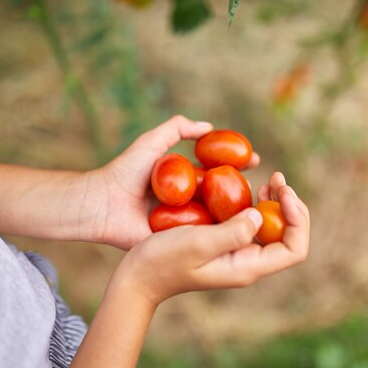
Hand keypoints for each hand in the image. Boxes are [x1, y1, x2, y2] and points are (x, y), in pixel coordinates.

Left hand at [82, 115, 259, 248]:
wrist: (103, 204)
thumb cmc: (125, 172)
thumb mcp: (152, 143)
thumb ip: (177, 128)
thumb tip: (209, 126)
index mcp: (185, 181)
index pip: (218, 170)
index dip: (237, 164)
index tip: (255, 158)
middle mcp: (189, 201)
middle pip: (223, 195)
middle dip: (245, 190)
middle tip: (264, 185)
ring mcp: (185, 222)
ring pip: (218, 217)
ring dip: (239, 214)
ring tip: (260, 206)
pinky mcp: (178, 241)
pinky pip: (203, 237)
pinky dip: (222, 234)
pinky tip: (243, 229)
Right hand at [108, 173, 308, 305]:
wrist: (138, 276)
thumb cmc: (163, 261)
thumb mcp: (198, 243)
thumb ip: (233, 232)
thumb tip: (262, 216)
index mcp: (247, 266)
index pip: (294, 249)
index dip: (298, 219)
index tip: (284, 193)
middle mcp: (248, 262)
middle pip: (288, 236)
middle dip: (290, 206)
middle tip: (277, 178)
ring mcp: (237, 253)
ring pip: (273, 229)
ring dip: (277, 203)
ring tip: (270, 181)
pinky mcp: (224, 244)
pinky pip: (252, 224)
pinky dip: (256, 204)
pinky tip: (248, 189)